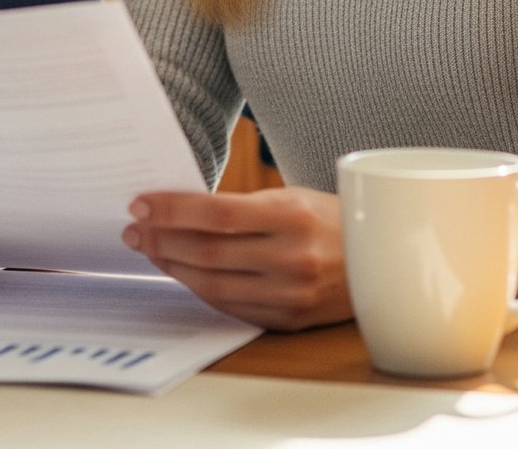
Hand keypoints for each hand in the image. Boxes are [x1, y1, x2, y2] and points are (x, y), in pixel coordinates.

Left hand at [123, 186, 350, 330]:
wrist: (383, 261)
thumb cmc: (329, 219)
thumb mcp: (289, 197)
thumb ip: (240, 206)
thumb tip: (177, 207)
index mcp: (291, 216)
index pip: (215, 213)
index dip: (171, 210)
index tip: (140, 204)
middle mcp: (291, 258)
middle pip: (208, 251)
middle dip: (161, 239)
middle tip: (133, 228)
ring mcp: (290, 295)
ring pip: (213, 284)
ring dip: (173, 266)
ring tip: (149, 249)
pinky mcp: (288, 320)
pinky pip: (231, 307)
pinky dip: (200, 289)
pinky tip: (182, 272)